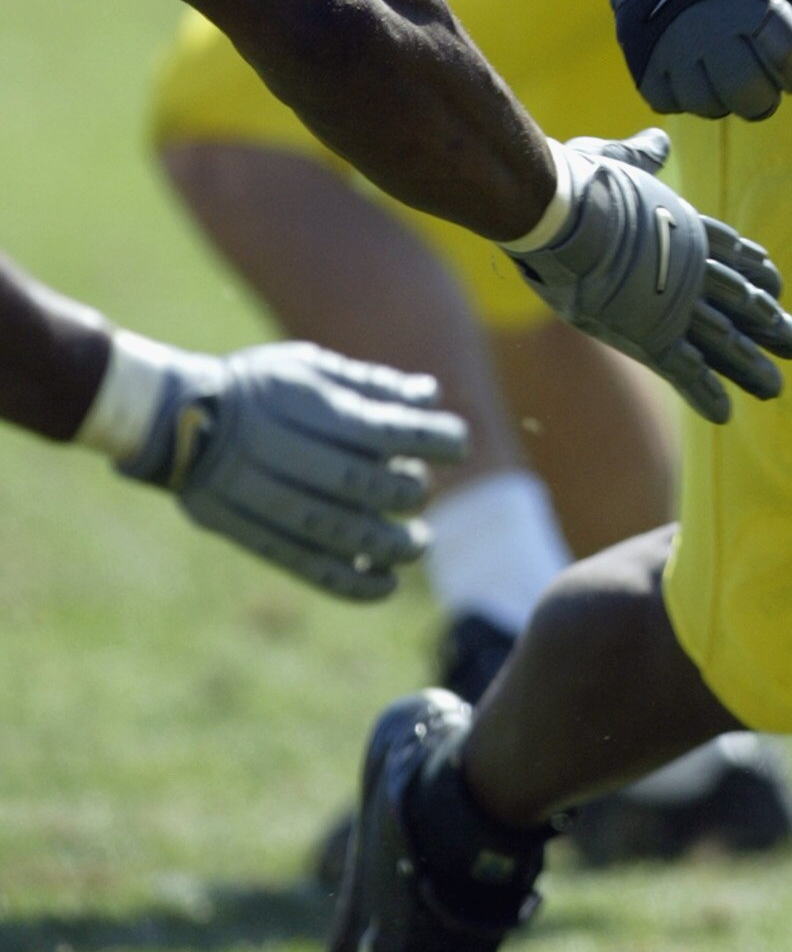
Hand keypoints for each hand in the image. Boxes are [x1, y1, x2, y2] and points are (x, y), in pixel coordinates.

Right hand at [121, 341, 469, 600]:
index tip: (458, 444)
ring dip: (386, 545)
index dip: (427, 438)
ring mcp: (259, 495)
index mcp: (302, 405)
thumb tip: (430, 395)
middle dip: (405, 494)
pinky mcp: (245, 532)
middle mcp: (281, 451)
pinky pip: (301, 564)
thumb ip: (371, 383)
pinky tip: (384, 585)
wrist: (171, 418)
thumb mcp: (309, 366)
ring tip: (417, 546)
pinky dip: (348, 581)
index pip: (380, 428)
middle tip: (423, 496)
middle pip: (359, 484)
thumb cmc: (257, 387)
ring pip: (333, 530)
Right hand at [507, 129, 791, 422]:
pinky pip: (684, 370)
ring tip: (775, 387)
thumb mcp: (617, 158)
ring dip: (749, 366)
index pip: (730, 254)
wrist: (564, 212)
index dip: (754, 273)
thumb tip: (657, 138)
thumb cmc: (581, 180)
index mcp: (684, 227)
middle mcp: (690, 269)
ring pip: (722, 341)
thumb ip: (641, 155)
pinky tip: (725, 413)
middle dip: (769, 327)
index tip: (776, 287)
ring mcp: (674, 304)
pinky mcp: (652, 333)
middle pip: (738, 303)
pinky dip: (705, 392)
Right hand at [611, 0, 791, 121]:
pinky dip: (687, 95)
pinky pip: (668, 101)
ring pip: (710, 106)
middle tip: (764, 72)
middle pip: (752, 97)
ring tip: (729, 68)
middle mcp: (711, 26)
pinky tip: (697, 69)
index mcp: (756, 1)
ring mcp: (670, 42)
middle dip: (769, 93)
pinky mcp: (639, 51)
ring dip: (728, 97)